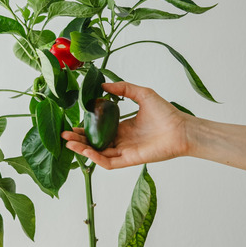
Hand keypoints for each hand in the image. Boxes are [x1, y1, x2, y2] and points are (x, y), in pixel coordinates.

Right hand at [62, 81, 190, 168]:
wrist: (181, 128)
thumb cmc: (166, 113)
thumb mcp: (142, 93)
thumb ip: (123, 88)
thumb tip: (104, 84)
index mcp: (123, 127)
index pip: (98, 130)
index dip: (84, 129)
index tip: (72, 124)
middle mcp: (121, 140)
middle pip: (94, 143)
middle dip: (78, 140)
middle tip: (64, 135)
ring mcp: (124, 151)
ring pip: (98, 154)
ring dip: (82, 150)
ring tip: (68, 143)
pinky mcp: (129, 160)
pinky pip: (109, 162)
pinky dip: (96, 159)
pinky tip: (86, 151)